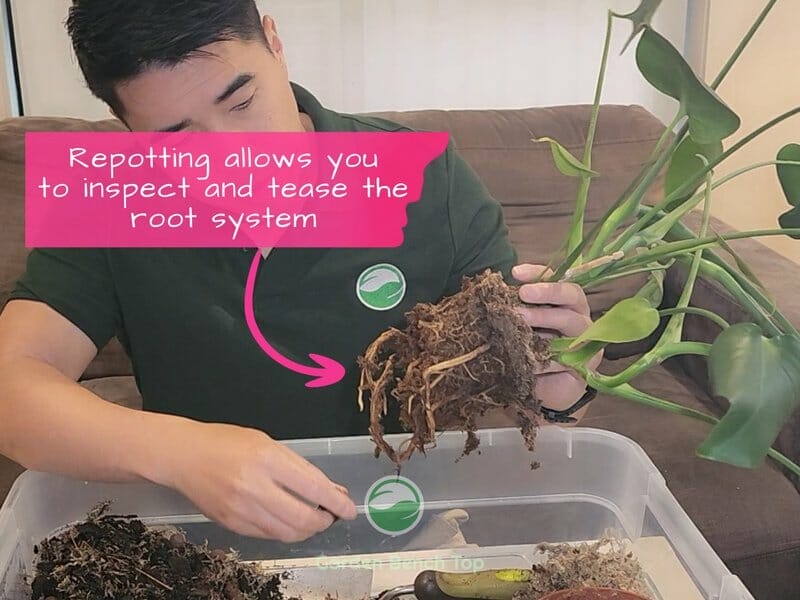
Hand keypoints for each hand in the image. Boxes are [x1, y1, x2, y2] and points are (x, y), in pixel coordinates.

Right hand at [155, 420, 356, 540]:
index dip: (337, 502)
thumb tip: (330, 490)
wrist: (183, 456)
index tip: (350, 509)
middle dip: (325, 520)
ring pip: (288, 533)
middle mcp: (255, 487)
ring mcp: (241, 509)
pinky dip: (286, 532)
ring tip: (315, 519)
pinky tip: (290, 522)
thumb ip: (298, 467)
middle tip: (332, 515)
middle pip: (303, 517)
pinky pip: (269, 536)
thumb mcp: (267, 443)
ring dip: (308, 530)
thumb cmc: (227, 442)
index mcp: (267, 459)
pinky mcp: (232, 525)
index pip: (313, 487)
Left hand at [512, 264, 602, 422]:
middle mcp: (579, 316)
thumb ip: (518, 311)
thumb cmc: (535, 351)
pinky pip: (566, 355)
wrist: (546, 390)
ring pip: (570, 321)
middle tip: (523, 293)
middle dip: (547, 292)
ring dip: (545, 318)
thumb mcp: (524, 328)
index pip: (557, 279)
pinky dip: (545, 357)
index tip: (515, 272)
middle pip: (571, 295)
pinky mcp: (584, 364)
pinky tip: (528, 359)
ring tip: (520, 320)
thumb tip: (494, 294)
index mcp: (566, 302)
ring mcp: (585, 340)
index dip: (538, 274)